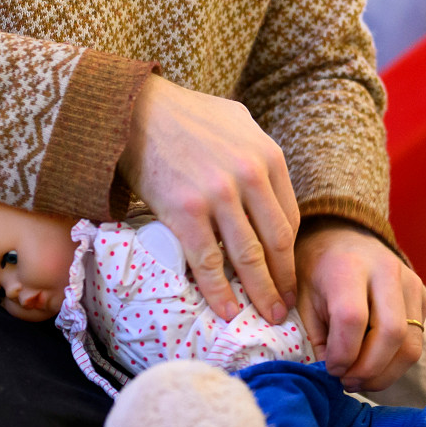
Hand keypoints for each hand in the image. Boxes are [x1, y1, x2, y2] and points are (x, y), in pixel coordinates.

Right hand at [118, 74, 298, 322]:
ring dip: (260, 293)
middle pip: (276, 243)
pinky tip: (226, 310)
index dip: (290, 254)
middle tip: (285, 309)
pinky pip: (208, 262)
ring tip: (266, 316)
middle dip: (283, 281)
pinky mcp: (185, 212)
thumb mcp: (237, 122)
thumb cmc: (185, 115)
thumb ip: (258, 152)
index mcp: (268, 157)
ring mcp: (218, 195)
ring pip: (248, 257)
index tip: (287, 274)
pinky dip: (219, 291)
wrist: (135, 111)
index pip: (289, 218)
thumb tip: (269, 184)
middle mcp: (250, 176)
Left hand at [297, 218, 425, 391]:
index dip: (342, 354)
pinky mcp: (424, 297)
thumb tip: (336, 377)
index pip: (352, 319)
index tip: (330, 369)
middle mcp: (386, 270)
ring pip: (412, 345)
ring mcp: (412, 282)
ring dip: (385, 374)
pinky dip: (396, 362)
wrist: (344, 238)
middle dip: (368, 371)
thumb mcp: (304, 300)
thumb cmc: (318, 273)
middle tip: (347, 382)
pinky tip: (374, 361)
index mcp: (348, 267)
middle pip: (392, 334)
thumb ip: (319, 338)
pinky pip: (417, 341)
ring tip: (361, 379)